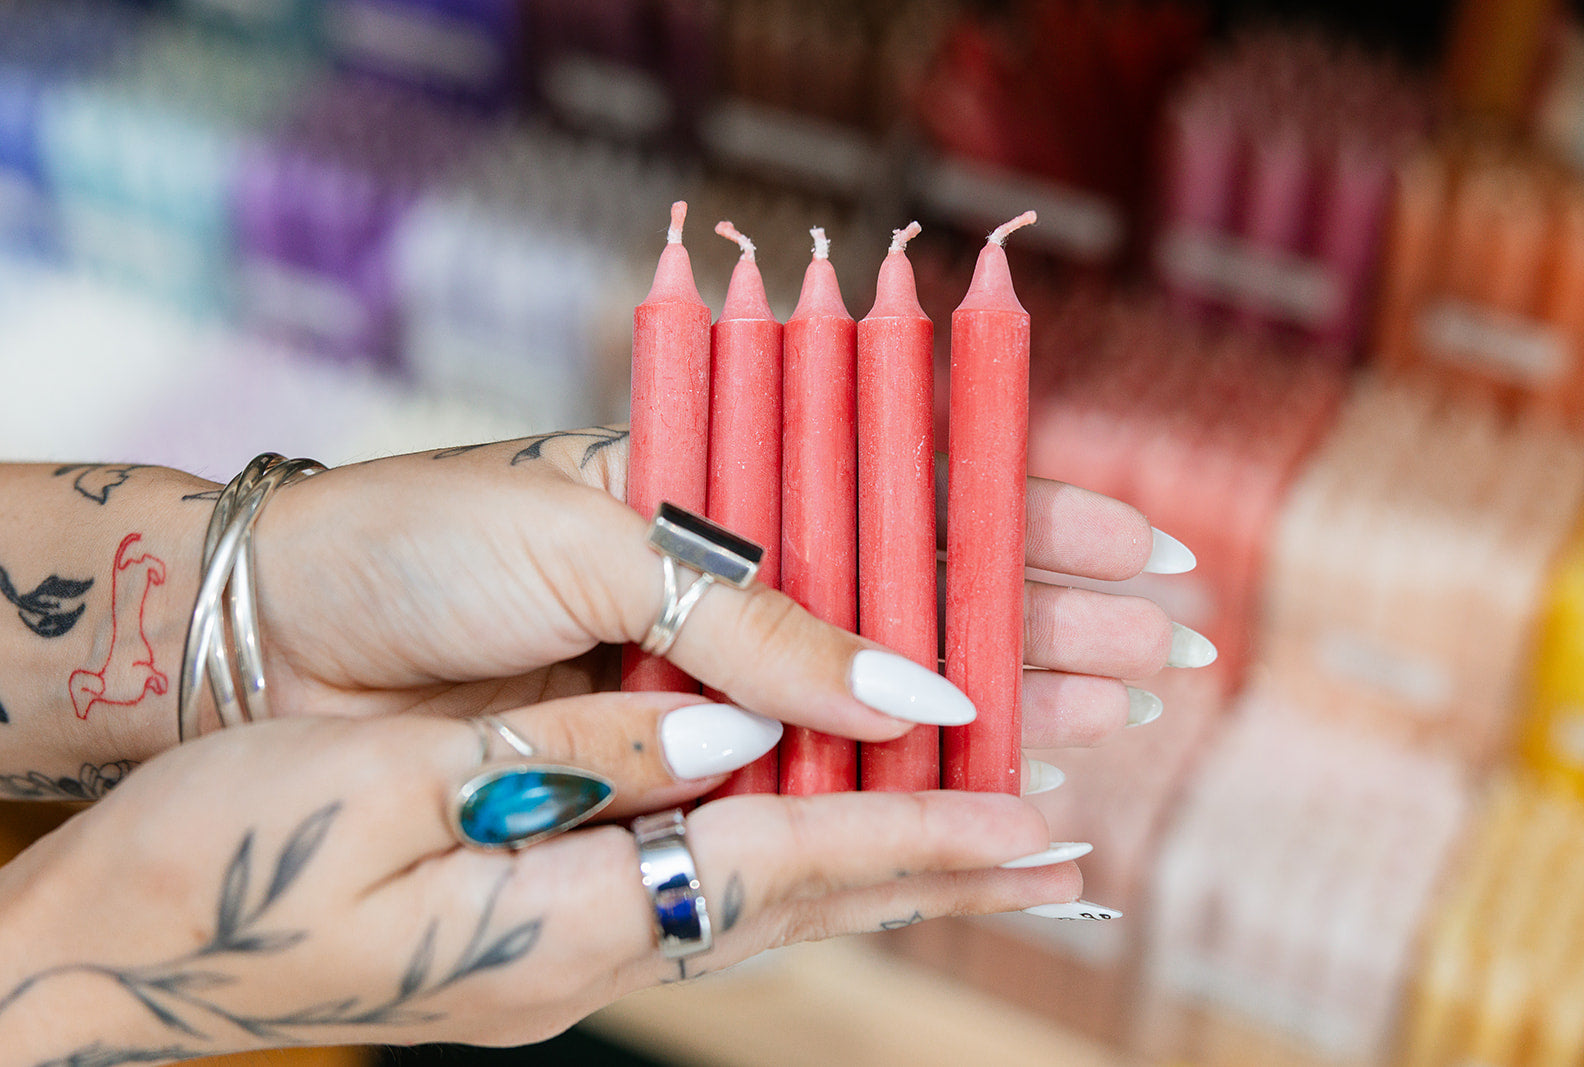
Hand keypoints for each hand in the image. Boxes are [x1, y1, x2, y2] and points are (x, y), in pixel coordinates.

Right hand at [0, 698, 1071, 1058]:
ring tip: (993, 838)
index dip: (920, 840)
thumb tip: (737, 731)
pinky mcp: (536, 927)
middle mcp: (587, 957)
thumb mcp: (384, 793)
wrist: (112, 941)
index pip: (788, 873)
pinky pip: (700, 886)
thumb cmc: (218, 859)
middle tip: (1072, 847)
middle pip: (804, 904)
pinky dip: (791, 857)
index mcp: (560, 926)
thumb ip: (575, 760)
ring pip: (766, 901)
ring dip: (885, 866)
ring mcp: (562, 956)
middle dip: (942, 866)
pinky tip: (826, 830)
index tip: (1046, 824)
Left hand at [244, 429, 1205, 753]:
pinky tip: (976, 790)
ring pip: (881, 703)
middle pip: (920, 605)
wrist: (278, 635)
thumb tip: (924, 688)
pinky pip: (800, 782)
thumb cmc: (424, 548)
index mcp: (718, 498)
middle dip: (1044, 622)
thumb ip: (757, 621)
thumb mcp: (596, 545)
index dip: (1021, 519)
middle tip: (1162, 650)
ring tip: (1109, 718)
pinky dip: (889, 789)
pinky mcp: (667, 768)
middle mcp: (727, 595)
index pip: (904, 498)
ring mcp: (705, 686)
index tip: (1135, 543)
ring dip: (999, 708)